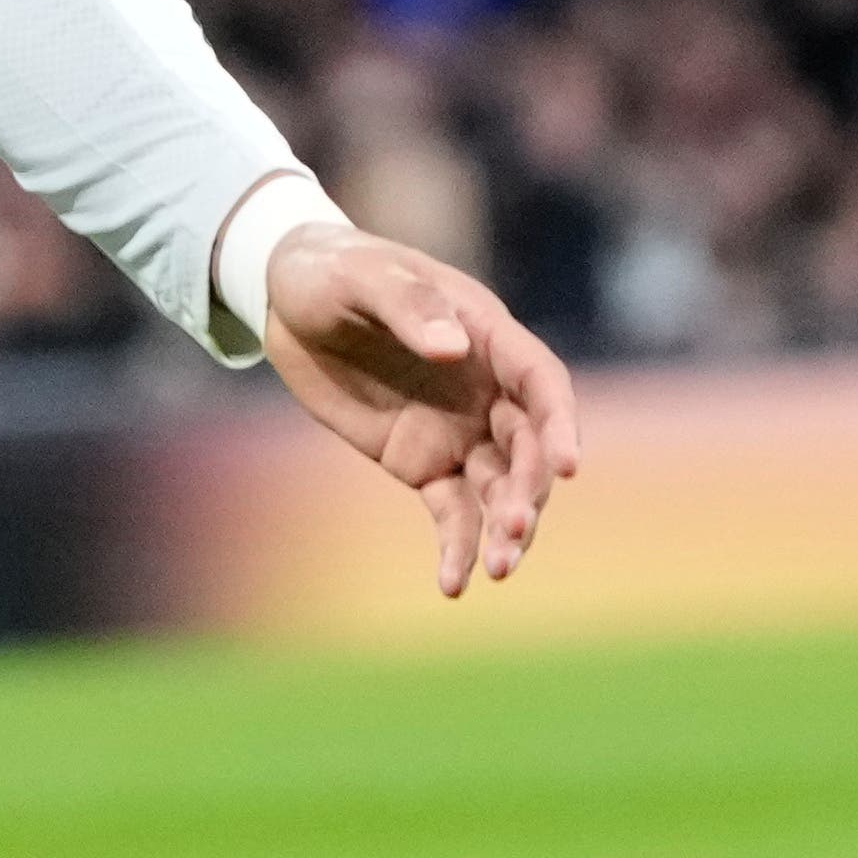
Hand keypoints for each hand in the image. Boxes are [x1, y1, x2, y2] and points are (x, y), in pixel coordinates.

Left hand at [262, 222, 580, 599]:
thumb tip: (452, 347)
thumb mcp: (362, 276)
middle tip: (513, 530)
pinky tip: (452, 585)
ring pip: (500, 489)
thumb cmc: (334, 272)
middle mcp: (487, 391)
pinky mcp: (423, 463)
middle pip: (529, 448)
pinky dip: (456, 547)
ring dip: (504, 529)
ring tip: (495, 570)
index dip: (561, 425)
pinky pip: (451, 511)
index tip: (567, 467)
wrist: (290, 301)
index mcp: (488, 338)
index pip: (543, 385)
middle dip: (529, 491)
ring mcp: (460, 431)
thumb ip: (409, 306)